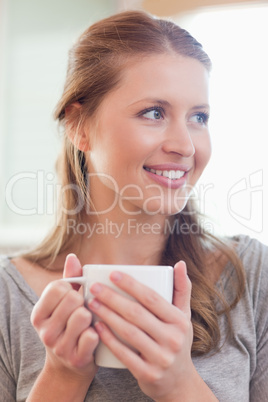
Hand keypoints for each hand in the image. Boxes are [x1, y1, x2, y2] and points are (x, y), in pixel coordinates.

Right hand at [31, 254, 98, 382]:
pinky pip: (92, 335)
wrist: (69, 365)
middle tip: (82, 309)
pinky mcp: (76, 359)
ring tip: (88, 322)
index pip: (57, 287)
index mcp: (39, 313)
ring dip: (91, 316)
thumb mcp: (63, 303)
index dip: (71, 287)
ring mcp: (59, 347)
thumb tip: (72, 257)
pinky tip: (94, 334)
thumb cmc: (69, 324)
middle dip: (82, 301)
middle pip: (72, 299)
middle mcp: (45, 331)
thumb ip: (70, 279)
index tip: (73, 295)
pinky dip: (97, 333)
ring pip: (82, 315)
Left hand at [88, 261, 195, 400]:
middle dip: (113, 298)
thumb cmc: (177, 341)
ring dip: (107, 315)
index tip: (113, 274)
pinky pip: (124, 354)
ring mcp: (161, 358)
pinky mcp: (148, 374)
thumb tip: (180, 263)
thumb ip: (182, 289)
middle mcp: (172, 339)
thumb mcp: (184, 316)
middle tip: (95, 287)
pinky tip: (97, 327)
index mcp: (179, 321)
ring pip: (129, 332)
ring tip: (92, 303)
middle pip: (137, 314)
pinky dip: (109, 340)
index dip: (131, 285)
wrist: (179, 383)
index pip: (152, 298)